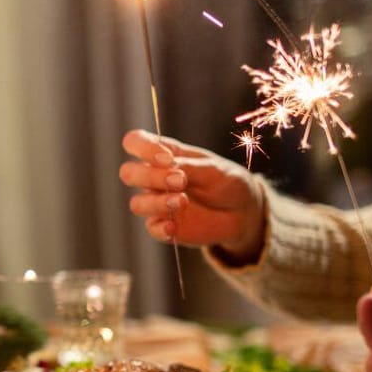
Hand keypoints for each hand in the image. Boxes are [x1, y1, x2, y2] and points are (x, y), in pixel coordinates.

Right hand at [118, 129, 265, 261]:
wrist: (243, 212)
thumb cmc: (227, 182)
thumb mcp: (214, 168)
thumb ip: (188, 166)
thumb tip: (167, 166)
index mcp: (163, 154)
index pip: (135, 142)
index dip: (143, 148)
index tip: (168, 159)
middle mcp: (154, 177)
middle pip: (128, 173)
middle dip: (150, 177)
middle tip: (180, 181)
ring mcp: (157, 202)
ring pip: (137, 203)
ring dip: (157, 203)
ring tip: (183, 202)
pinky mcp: (164, 225)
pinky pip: (151, 228)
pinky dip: (161, 228)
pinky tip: (174, 227)